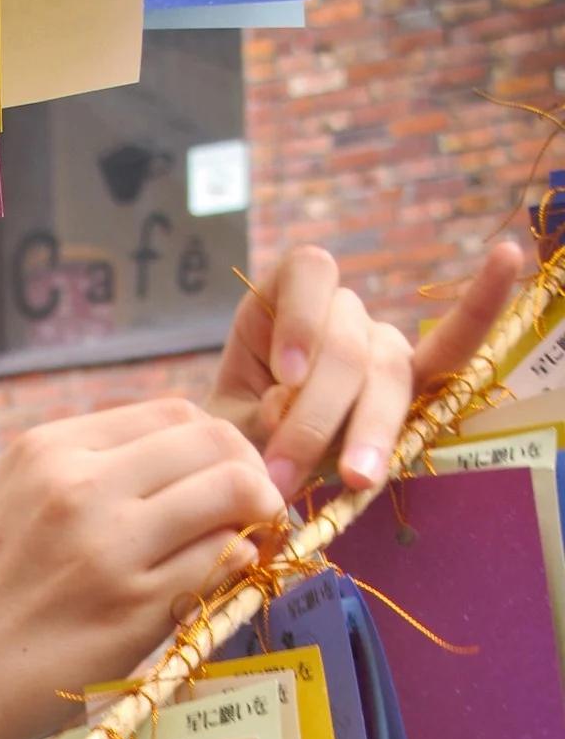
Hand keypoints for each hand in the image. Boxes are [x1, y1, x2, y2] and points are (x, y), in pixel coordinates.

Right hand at [0, 398, 284, 738]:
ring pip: (232, 493)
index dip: (215, 444)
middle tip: (253, 511)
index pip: (173, 414)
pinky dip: (234, 568)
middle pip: (214, 442)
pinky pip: (222, 564)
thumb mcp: (15, 506)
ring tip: (242, 546)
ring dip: (254, 517)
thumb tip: (192, 469)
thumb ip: (89, 477)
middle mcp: (80, 485)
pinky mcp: (134, 608)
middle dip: (250, 473)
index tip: (220, 478)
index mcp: (46, 450)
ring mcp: (110, 546)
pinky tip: (214, 586)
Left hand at [206, 241, 525, 496]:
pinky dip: (479, 309)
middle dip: (317, 416)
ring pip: (388, 372)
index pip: (307, 273)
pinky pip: (453, 347)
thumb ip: (256, 419)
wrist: (247, 475)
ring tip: (354, 481)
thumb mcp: (230, 431)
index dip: (301, 320)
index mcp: (283, 299)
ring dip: (369, 430)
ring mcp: (380, 345)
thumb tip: (291, 406)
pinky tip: (508, 257)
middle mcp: (339, 312)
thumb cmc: (235, 441)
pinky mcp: (412, 383)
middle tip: (284, 477)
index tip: (284, 378)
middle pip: (347, 344)